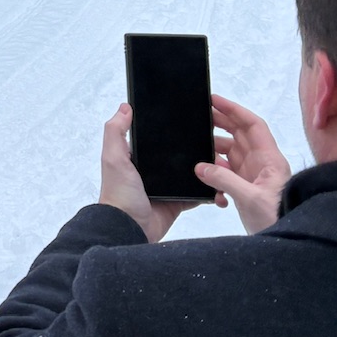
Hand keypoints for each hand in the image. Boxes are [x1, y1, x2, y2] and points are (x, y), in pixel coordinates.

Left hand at [98, 103, 219, 242]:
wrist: (130, 228)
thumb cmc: (118, 193)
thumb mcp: (113, 158)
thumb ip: (115, 132)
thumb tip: (125, 107)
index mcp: (138, 157)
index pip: (156, 138)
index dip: (169, 129)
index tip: (189, 117)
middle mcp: (154, 170)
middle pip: (178, 155)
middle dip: (194, 148)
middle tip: (216, 139)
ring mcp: (168, 186)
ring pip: (192, 173)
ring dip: (205, 168)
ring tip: (222, 159)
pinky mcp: (179, 202)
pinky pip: (198, 194)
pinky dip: (209, 190)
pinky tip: (220, 182)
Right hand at [195, 95, 292, 233]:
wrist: (288, 240)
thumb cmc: (277, 215)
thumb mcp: (250, 197)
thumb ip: (224, 180)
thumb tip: (200, 166)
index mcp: (269, 159)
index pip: (253, 125)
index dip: (234, 110)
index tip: (213, 100)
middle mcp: (261, 163)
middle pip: (240, 135)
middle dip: (220, 124)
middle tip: (197, 117)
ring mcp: (253, 175)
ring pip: (231, 153)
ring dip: (214, 151)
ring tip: (195, 150)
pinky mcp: (246, 189)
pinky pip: (227, 173)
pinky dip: (215, 174)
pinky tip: (207, 183)